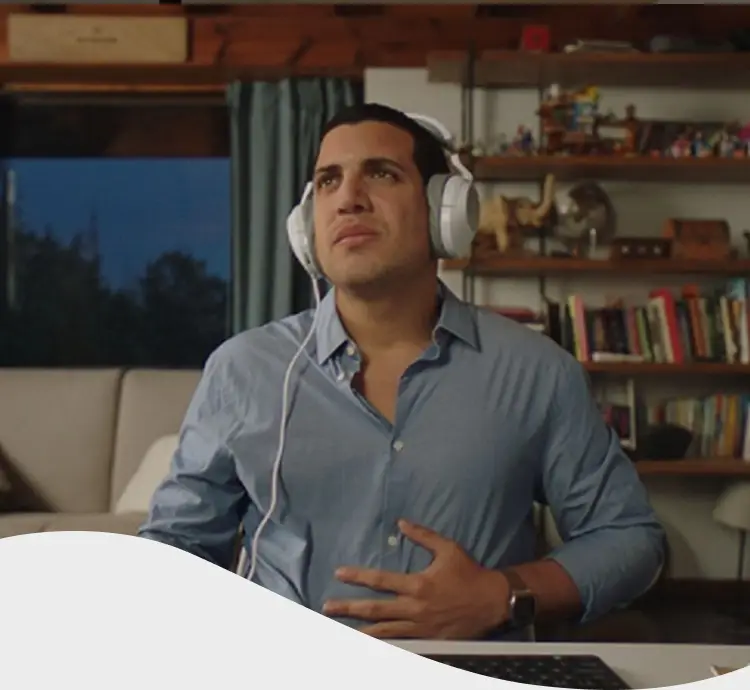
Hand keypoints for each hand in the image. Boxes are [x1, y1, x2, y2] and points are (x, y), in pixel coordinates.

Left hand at [322, 519, 509, 638]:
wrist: (493, 602)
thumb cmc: (470, 573)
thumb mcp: (448, 548)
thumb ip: (423, 536)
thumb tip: (401, 523)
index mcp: (417, 584)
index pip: (380, 581)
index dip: (358, 576)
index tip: (339, 574)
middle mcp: (415, 608)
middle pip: (374, 610)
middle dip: (349, 608)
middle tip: (328, 608)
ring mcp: (421, 628)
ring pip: (384, 631)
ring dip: (361, 630)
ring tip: (342, 632)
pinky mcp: (429, 641)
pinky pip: (403, 644)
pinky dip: (386, 644)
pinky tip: (373, 644)